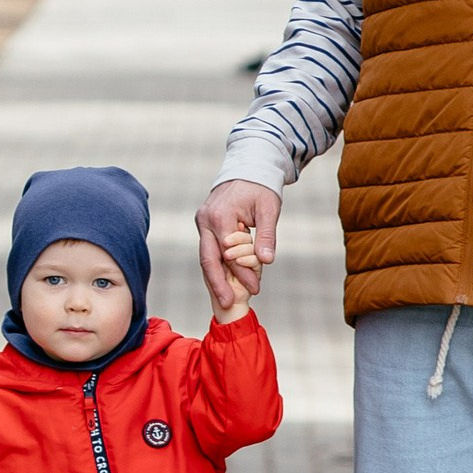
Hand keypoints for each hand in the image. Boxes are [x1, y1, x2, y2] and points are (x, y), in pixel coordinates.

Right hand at [197, 179, 280, 312]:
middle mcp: (206, 220)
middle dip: (217, 283)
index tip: (256, 287)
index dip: (242, 272)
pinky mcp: (205, 225)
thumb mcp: (269, 208)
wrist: (247, 168)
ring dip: (215, 277)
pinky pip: (209, 249)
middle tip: (229, 303)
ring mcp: (203, 222)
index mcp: (221, 216)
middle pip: (208, 258)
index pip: (229, 252)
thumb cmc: (260, 187)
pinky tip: (224, 281)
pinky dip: (216, 265)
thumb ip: (266, 235)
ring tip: (225, 298)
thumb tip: (266, 260)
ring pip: (206, 256)